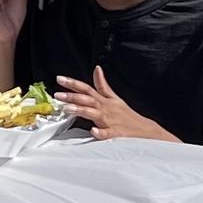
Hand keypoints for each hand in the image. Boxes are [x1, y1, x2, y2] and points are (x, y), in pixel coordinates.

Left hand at [55, 69, 175, 142]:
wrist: (145, 130)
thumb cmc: (126, 115)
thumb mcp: (114, 98)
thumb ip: (103, 85)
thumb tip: (97, 69)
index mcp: (104, 101)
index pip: (87, 88)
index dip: (73, 83)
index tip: (59, 78)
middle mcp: (105, 108)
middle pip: (88, 99)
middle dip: (72, 96)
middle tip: (57, 94)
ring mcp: (110, 121)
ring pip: (94, 114)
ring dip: (81, 110)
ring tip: (68, 109)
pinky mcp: (116, 133)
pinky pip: (107, 133)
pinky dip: (100, 132)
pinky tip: (93, 131)